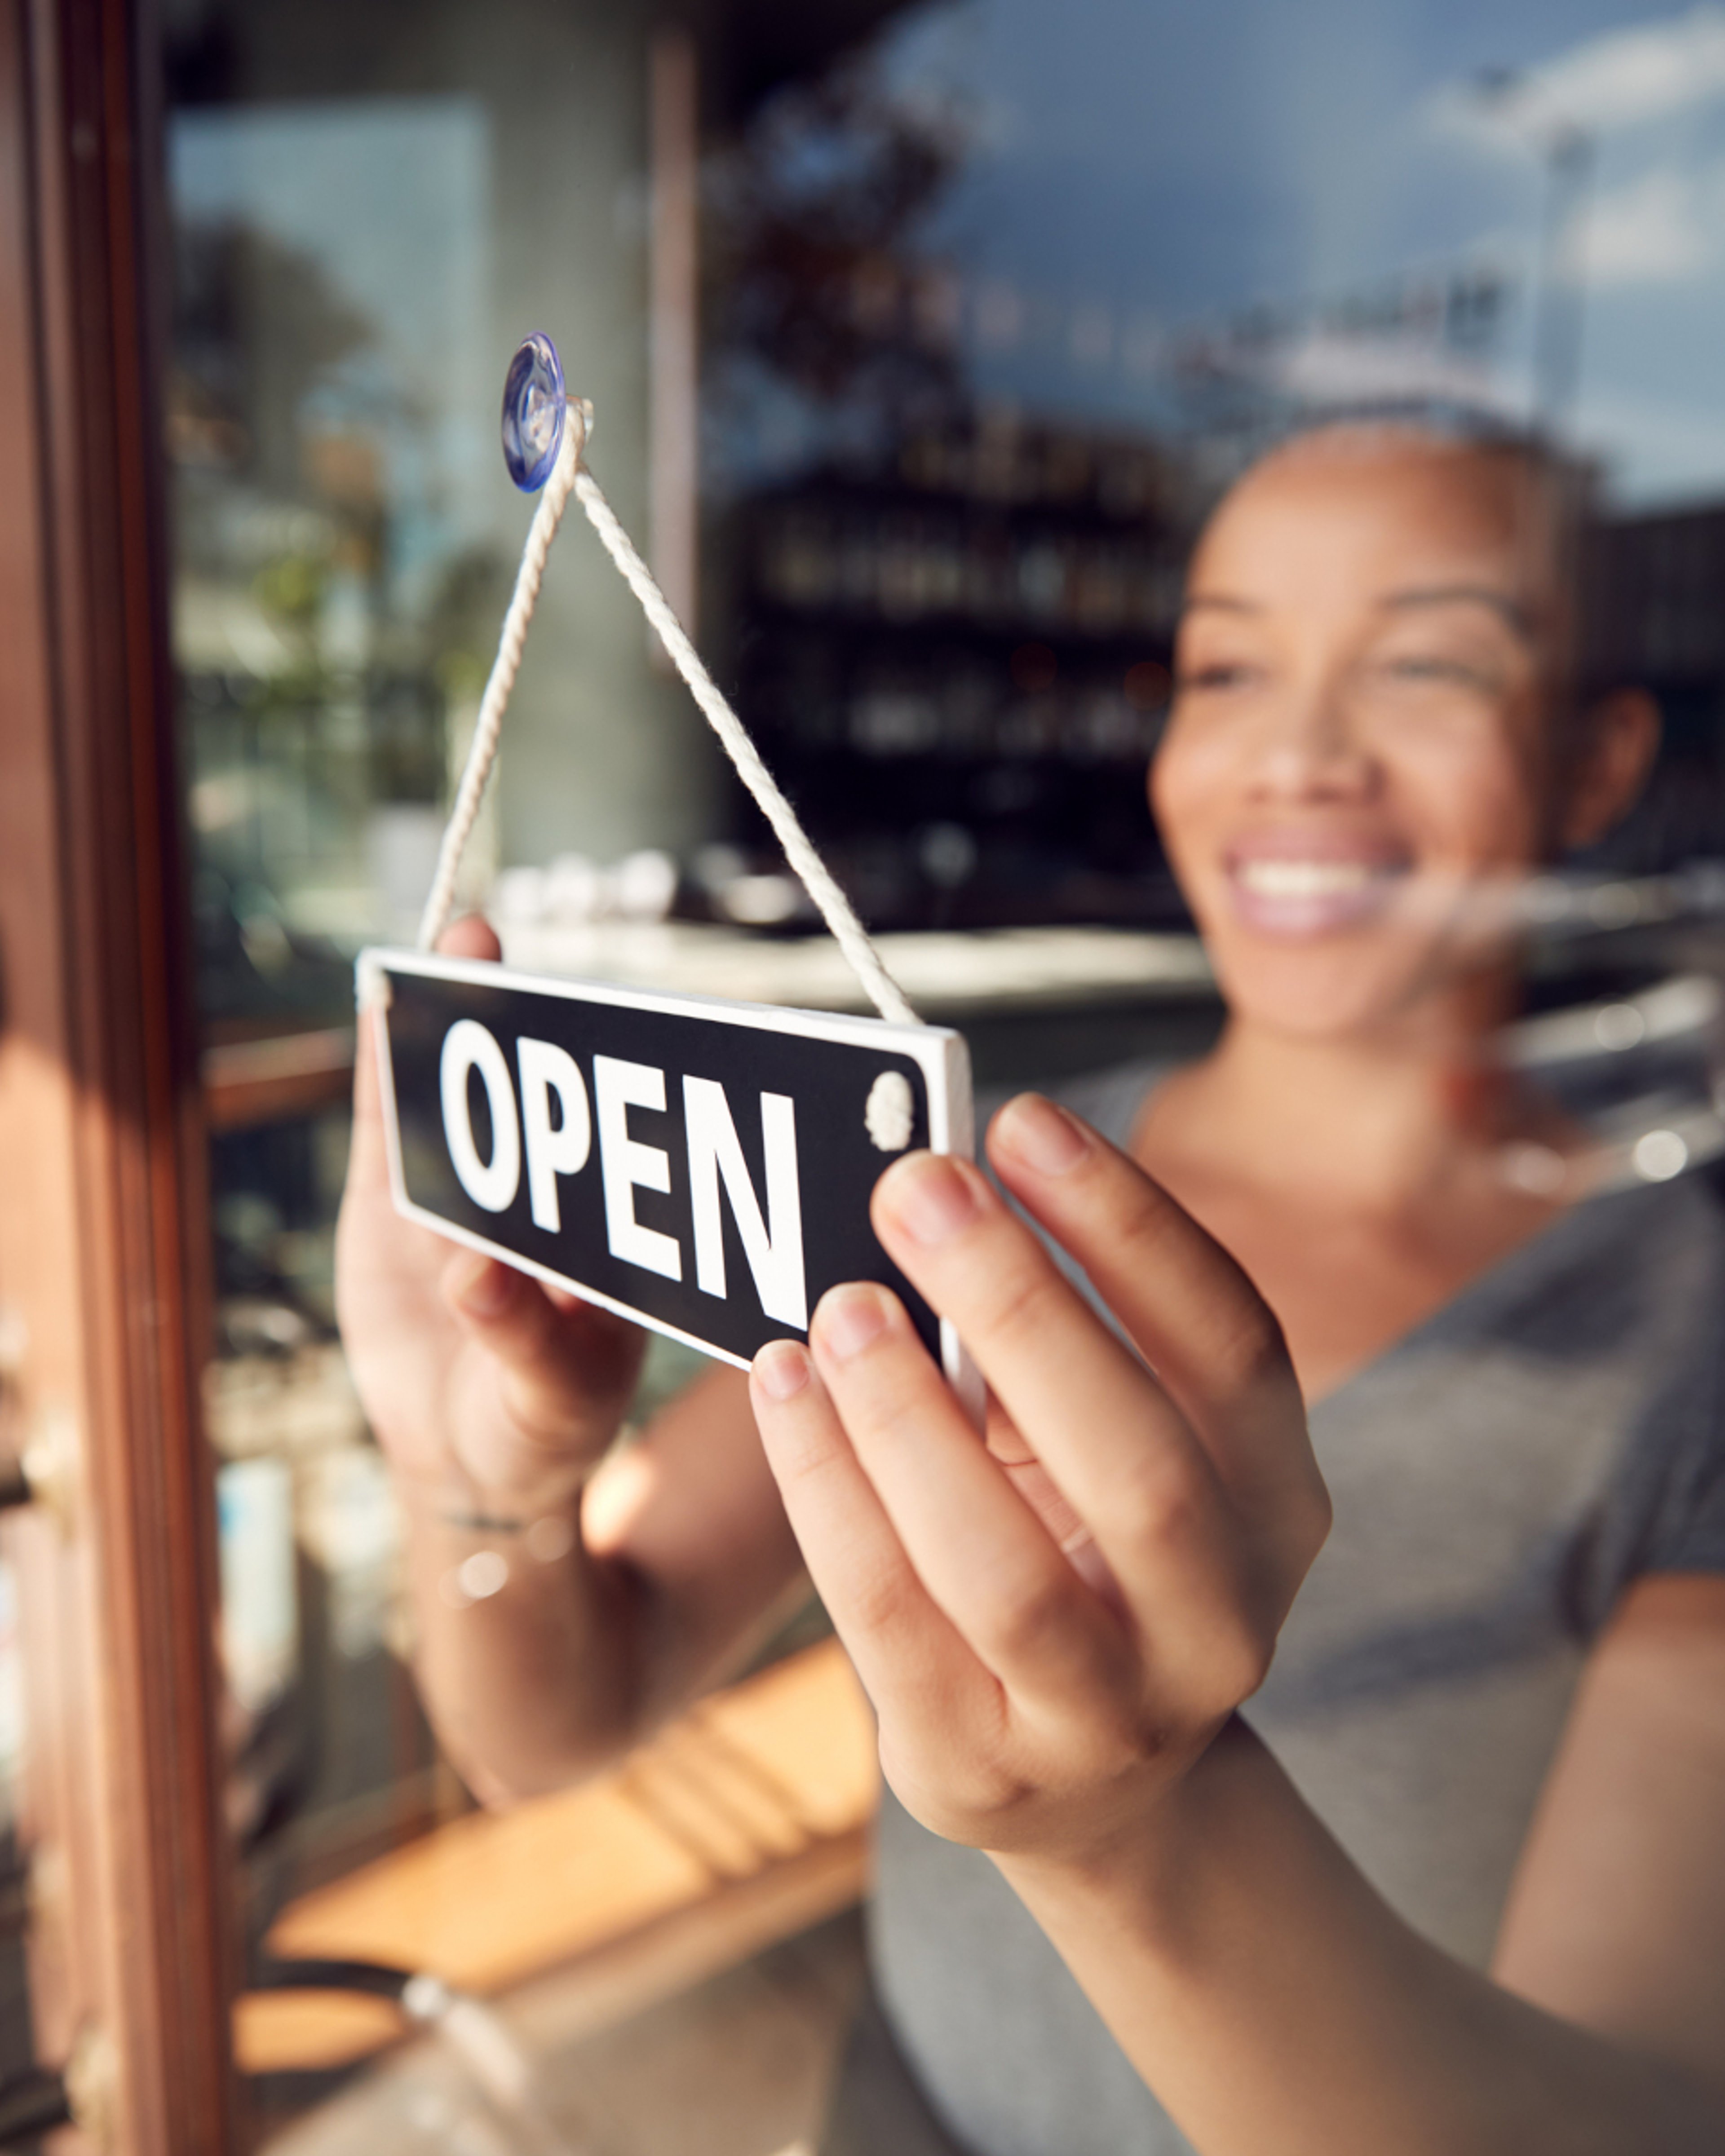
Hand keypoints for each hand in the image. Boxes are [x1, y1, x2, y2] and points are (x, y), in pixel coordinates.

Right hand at [335, 917, 644, 1508]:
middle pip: (544, 1097)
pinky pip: (392, 1121)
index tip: (628, 1036)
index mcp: (608, 1235)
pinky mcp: (396, 1202)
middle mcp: (546, 1197)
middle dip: (536, 1027)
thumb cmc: (539, 1421)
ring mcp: (470, 1192)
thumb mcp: (546, 1397)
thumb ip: (520, 1339)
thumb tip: (476, 1276)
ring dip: (469, 1013)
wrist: (464, 1448)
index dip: (624, 1084)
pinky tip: (388, 991)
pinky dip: (389, 1060)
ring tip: (470, 939)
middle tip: (518, 963)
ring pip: (470, 1091)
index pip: (623, 1148)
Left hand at [747, 1091, 1327, 1863]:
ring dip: (909, 1418)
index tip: (1023, 1120)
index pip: (1235, 1347)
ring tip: (840, 1302)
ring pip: (1004, 1570)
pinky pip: (887, 1622)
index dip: (1132, 1226)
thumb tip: (937, 1186)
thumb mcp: (1105, 1443)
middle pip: (1138, 1461)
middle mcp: (1220, 1622)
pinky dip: (825, 1492)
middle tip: (916, 1184)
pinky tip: (782, 1385)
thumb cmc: (1082, 1544)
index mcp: (1279, 1506)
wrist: (1087, 1780)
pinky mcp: (980, 1770)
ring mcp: (1106, 1718)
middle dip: (1021, 1305)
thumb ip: (1054, 1336)